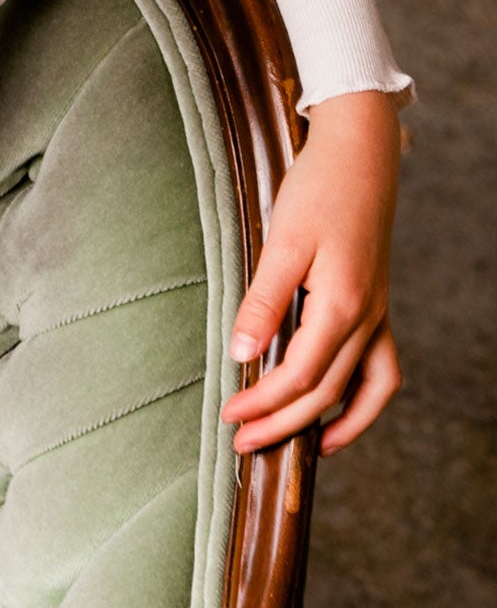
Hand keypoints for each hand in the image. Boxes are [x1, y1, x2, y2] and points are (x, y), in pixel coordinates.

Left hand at [220, 89, 402, 455]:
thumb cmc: (318, 193)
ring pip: (367, 389)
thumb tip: (242, 354)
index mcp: (342, 307)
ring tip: (304, 450)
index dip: (262, 404)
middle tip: (242, 445)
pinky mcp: (375, 308)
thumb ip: (263, 303)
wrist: (360, 157)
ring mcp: (377, 315)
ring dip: (336, 423)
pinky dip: (361, 398)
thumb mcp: (281, 244)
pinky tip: (334, 409)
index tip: (228, 416)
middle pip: (327, 393)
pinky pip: (379, 368)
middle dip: (284, 425)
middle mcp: (367, 318)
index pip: (299, 377)